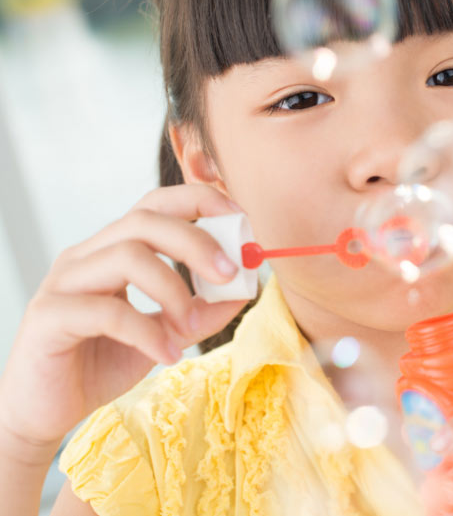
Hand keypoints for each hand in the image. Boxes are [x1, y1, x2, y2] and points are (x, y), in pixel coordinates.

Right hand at [0, 185, 248, 457]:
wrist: (47, 410)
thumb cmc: (104, 361)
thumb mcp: (165, 334)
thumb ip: (200, 312)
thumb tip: (244, 290)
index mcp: (112, 248)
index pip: (156, 205)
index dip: (200, 203)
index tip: (240, 222)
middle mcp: (86, 255)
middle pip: (145, 221)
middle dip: (196, 242)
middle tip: (230, 273)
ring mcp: (63, 282)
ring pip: (127, 257)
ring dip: (174, 290)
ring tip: (190, 327)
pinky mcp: (48, 316)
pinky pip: (107, 311)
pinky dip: (148, 332)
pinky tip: (168, 354)